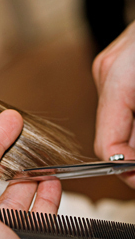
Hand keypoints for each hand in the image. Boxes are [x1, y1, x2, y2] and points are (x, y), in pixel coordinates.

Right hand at [93, 21, 134, 187]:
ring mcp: (108, 70)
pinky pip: (123, 106)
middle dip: (134, 155)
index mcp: (115, 80)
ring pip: (119, 121)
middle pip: (113, 134)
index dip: (126, 171)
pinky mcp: (116, 68)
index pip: (107, 145)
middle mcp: (106, 75)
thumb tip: (132, 164)